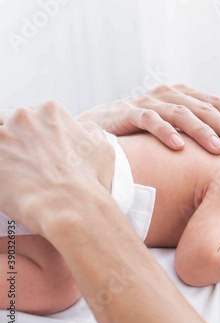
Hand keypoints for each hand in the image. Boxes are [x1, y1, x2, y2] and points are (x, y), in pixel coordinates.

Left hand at [0, 101, 114, 233]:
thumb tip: (81, 128)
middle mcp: (24, 117)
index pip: (32, 115)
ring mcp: (2, 136)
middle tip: (24, 163)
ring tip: (13, 172)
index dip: (34, 135)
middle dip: (14, 141)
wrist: (71, 206)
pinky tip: (7, 180)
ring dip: (3, 153)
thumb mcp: (102, 148)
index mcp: (51, 111)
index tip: (37, 152)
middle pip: (8, 121)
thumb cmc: (89, 180)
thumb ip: (88, 131)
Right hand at [76, 84, 219, 153]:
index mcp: (182, 95)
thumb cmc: (142, 132)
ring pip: (181, 113)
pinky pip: (150, 121)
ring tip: (218, 149)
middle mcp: (168, 94)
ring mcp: (148, 102)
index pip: (214, 102)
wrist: (98, 128)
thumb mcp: (172, 127)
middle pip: (203, 108)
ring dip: (202, 131)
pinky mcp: (128, 113)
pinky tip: (179, 147)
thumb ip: (195, 130)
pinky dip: (166, 132)